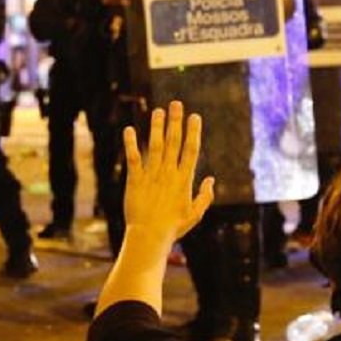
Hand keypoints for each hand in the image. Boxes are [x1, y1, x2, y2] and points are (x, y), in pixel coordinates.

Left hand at [122, 101, 214, 244]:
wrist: (149, 236)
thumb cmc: (174, 227)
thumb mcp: (195, 214)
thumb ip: (205, 196)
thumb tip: (212, 179)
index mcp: (183, 180)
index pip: (191, 151)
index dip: (193, 132)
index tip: (195, 117)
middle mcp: (168, 174)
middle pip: (173, 143)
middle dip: (175, 122)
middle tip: (176, 104)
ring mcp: (151, 176)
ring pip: (155, 146)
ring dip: (156, 127)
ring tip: (158, 111)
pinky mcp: (134, 180)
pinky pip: (133, 158)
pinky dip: (130, 144)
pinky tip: (128, 129)